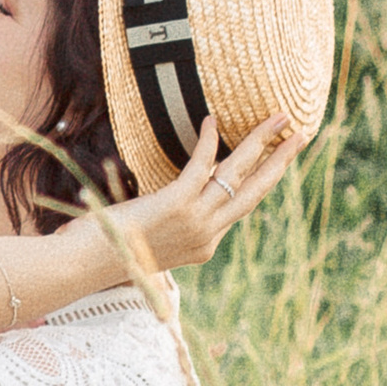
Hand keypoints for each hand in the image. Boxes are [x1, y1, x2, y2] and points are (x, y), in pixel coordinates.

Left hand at [111, 114, 310, 274]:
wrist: (84, 266)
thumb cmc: (107, 250)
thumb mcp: (147, 242)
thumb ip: (165, 226)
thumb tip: (160, 204)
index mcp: (203, 246)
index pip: (240, 207)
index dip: (260, 180)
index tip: (276, 160)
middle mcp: (206, 236)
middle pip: (255, 192)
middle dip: (281, 161)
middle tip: (302, 137)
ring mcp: (194, 223)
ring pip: (237, 176)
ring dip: (261, 144)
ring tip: (279, 120)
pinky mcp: (175, 206)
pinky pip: (201, 168)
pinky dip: (209, 142)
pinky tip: (213, 120)